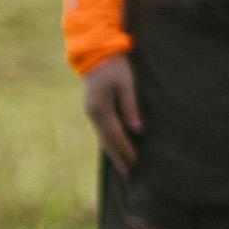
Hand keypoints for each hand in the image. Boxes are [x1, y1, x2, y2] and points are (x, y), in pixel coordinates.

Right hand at [80, 55, 142, 172]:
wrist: (95, 52)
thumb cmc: (115, 66)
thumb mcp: (126, 84)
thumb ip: (130, 107)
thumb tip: (137, 130)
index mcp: (100, 108)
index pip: (116, 135)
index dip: (126, 151)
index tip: (136, 165)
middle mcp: (93, 113)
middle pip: (107, 141)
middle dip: (118, 158)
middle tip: (129, 176)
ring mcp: (90, 111)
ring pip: (103, 137)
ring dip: (113, 152)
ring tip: (123, 167)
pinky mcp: (93, 107)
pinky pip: (102, 130)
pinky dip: (109, 141)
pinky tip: (114, 147)